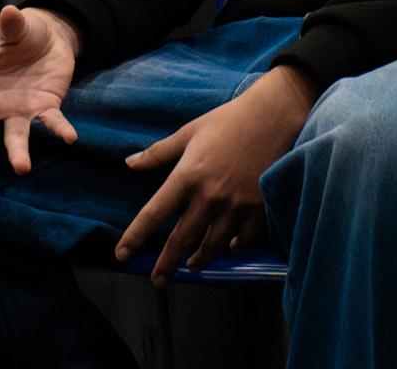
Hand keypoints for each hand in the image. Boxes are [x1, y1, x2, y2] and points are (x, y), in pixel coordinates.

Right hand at [0, 5, 83, 185]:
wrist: (47, 39)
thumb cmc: (19, 34)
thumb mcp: (13, 27)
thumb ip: (11, 24)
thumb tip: (9, 12)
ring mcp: (17, 110)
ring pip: (13, 137)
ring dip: (18, 152)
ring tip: (22, 167)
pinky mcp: (44, 108)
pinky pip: (51, 122)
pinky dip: (59, 129)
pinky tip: (69, 137)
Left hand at [114, 63, 318, 285]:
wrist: (274, 115)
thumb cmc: (228, 120)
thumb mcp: (188, 132)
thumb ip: (158, 153)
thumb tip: (129, 163)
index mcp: (187, 176)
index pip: (153, 213)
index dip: (135, 236)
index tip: (122, 254)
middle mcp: (209, 196)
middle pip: (182, 240)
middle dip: (167, 264)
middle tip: (157, 281)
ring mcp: (237, 206)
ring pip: (213, 245)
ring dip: (200, 259)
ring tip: (192, 265)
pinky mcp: (261, 209)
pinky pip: (245, 239)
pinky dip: (235, 246)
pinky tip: (230, 247)